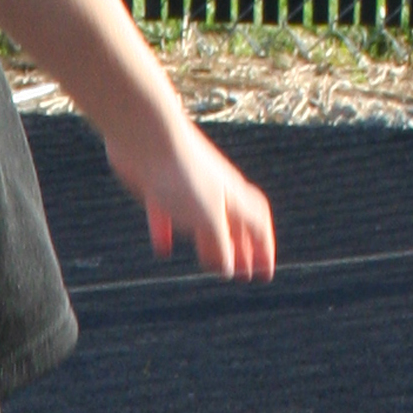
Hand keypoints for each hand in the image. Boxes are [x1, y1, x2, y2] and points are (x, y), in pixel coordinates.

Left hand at [108, 112, 276, 278]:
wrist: (146, 137)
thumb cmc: (183, 175)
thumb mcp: (208, 217)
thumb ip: (221, 242)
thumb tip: (231, 269)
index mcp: (234, 198)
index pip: (258, 226)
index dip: (264, 250)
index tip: (265, 274)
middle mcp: (215, 192)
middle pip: (234, 226)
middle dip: (241, 251)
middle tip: (244, 275)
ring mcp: (187, 188)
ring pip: (204, 222)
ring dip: (210, 245)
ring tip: (211, 266)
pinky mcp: (160, 187)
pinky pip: (168, 215)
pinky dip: (168, 233)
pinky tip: (163, 250)